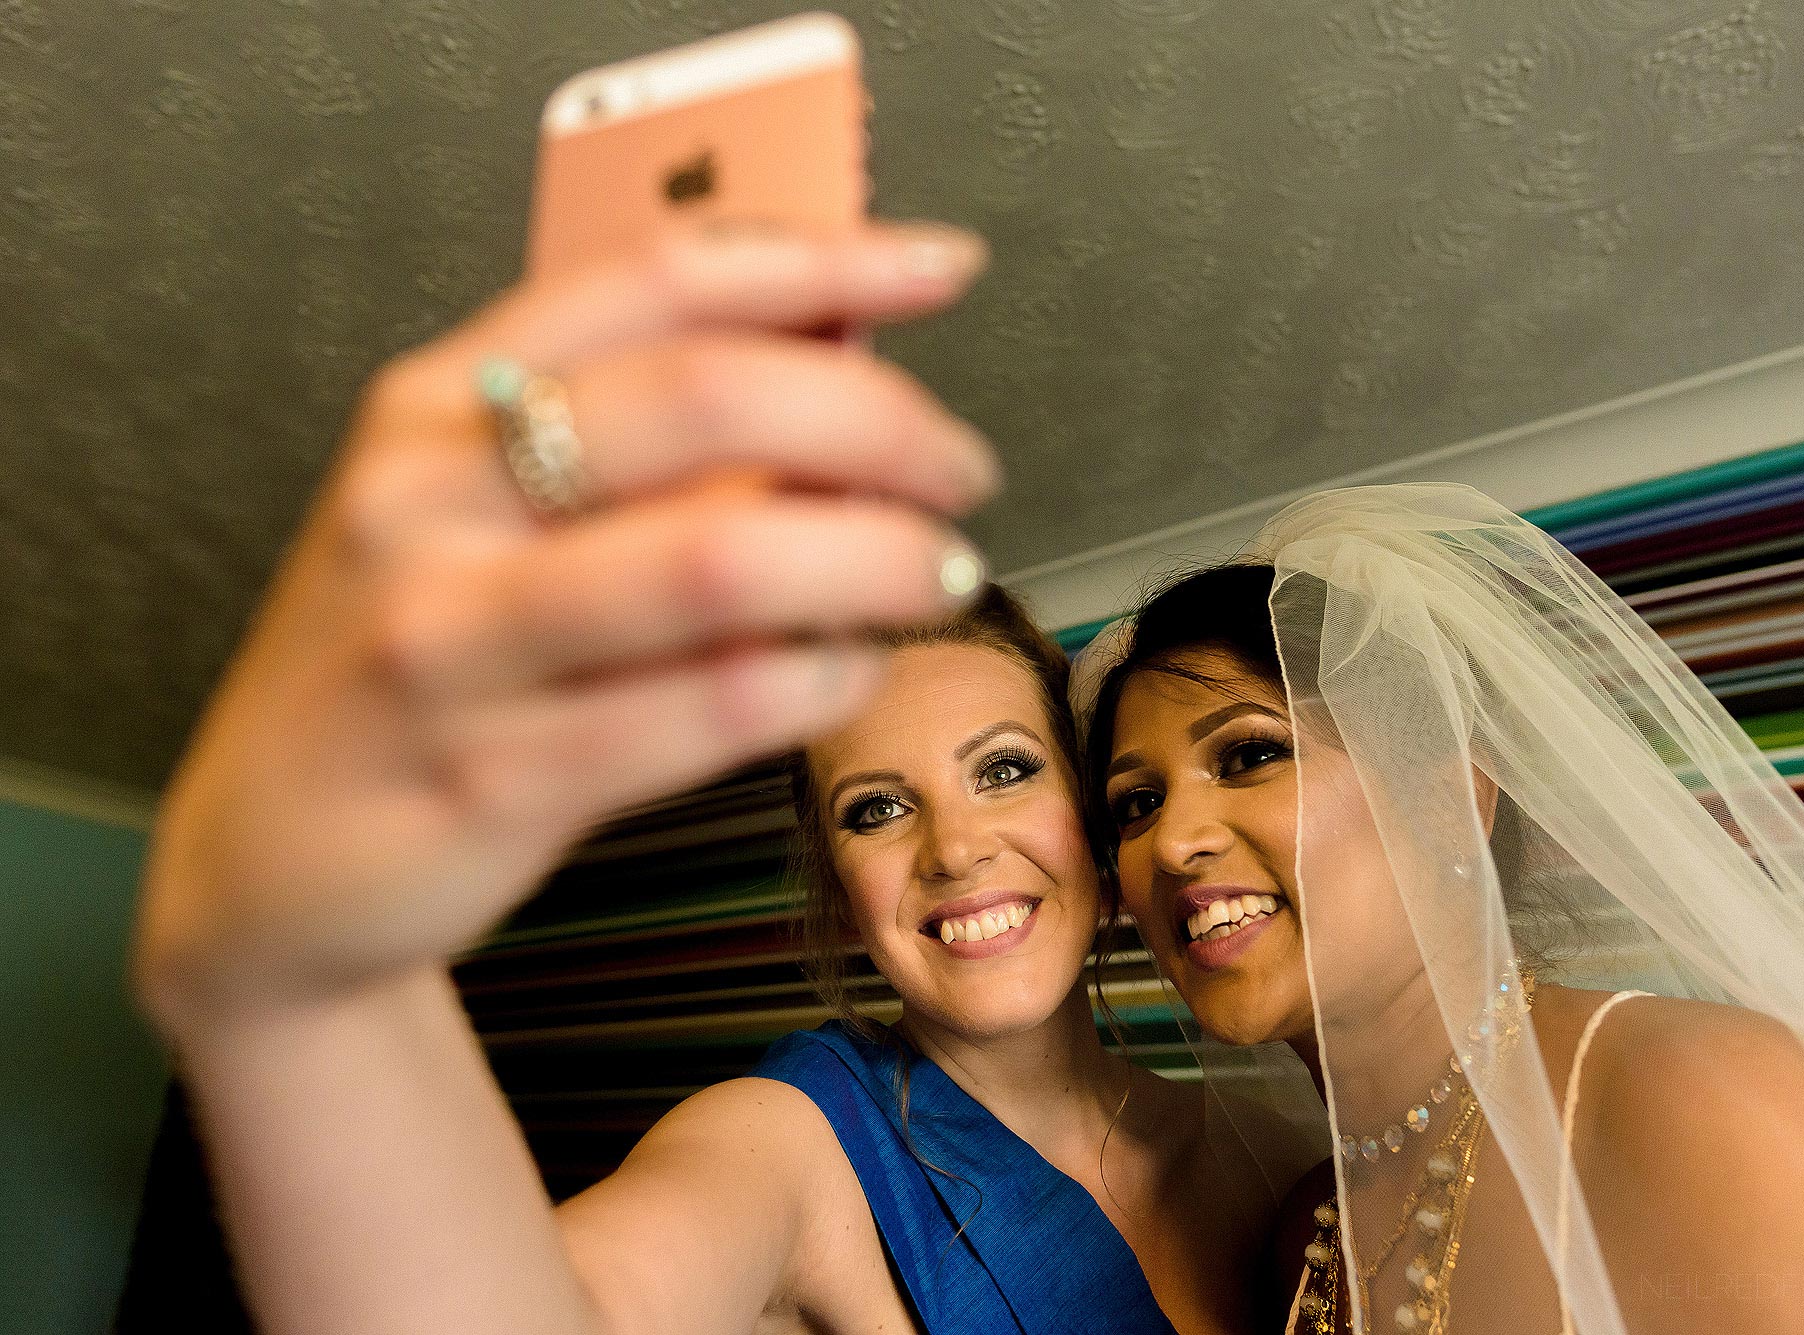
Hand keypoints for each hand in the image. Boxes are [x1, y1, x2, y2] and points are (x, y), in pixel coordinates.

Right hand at [132, 221, 996, 1030]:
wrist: (267, 859)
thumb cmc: (409, 660)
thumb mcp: (466, 512)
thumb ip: (619, 439)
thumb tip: (834, 363)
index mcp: (435, 406)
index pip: (655, 282)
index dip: (821, 262)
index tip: (938, 270)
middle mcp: (430, 501)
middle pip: (708, 402)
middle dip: (879, 424)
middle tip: (957, 474)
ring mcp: (450, 641)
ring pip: (719, 561)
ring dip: (871, 559)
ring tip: (933, 574)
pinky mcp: (492, 777)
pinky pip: (708, 709)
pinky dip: (817, 680)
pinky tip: (847, 671)